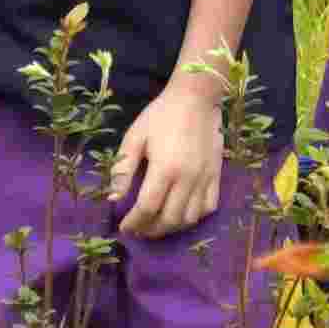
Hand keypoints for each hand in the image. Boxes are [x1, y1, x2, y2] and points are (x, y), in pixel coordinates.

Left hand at [107, 69, 229, 237]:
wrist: (196, 97)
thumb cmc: (161, 115)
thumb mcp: (135, 137)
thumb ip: (123, 169)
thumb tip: (113, 198)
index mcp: (164, 169)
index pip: (147, 208)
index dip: (134, 222)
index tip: (124, 227)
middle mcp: (187, 179)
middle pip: (169, 219)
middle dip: (150, 230)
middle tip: (138, 229)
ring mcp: (204, 179)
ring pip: (190, 218)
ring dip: (171, 227)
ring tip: (157, 224)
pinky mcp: (216, 175)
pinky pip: (209, 207)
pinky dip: (194, 217)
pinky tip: (181, 213)